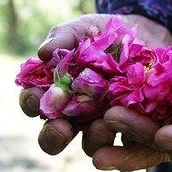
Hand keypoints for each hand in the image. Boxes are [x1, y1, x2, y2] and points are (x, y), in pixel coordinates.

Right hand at [19, 13, 171, 154]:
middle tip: (61, 129)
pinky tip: (128, 123)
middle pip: (55, 134)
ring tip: (100, 125)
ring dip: (91, 138)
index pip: (35, 102)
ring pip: (90, 142)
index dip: (31, 102)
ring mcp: (102, 118)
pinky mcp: (129, 121)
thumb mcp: (81, 29)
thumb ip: (62, 37)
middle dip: (53, 135)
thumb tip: (43, 52)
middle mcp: (75, 111)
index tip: (37, 96)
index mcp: (57, 90)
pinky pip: (126, 136)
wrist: (140, 34)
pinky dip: (126, 133)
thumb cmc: (102, 32)